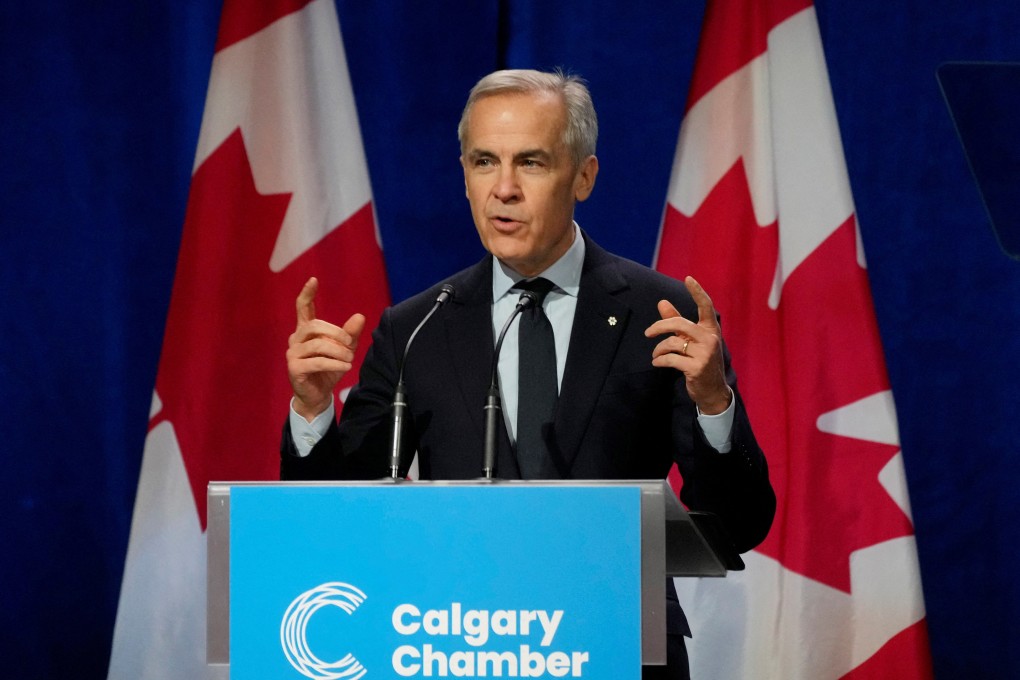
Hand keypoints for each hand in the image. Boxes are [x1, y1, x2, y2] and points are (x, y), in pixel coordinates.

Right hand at [286, 277, 365, 420]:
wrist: (318, 396)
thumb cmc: (328, 370)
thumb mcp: (343, 350)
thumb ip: (350, 334)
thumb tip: (360, 316)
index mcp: (305, 331)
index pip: (302, 308)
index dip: (307, 294)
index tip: (314, 280)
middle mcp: (296, 339)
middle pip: (315, 325)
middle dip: (337, 333)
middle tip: (350, 344)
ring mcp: (293, 354)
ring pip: (318, 344)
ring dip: (338, 351)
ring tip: (350, 359)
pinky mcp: (295, 368)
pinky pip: (318, 361)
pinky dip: (335, 363)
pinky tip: (346, 366)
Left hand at [644, 276, 731, 414]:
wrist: (712, 390)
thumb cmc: (700, 361)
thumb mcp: (691, 340)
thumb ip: (676, 321)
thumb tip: (662, 302)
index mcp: (710, 329)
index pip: (705, 306)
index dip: (697, 292)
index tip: (688, 278)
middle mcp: (710, 339)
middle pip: (679, 323)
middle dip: (659, 326)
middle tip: (647, 333)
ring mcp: (705, 354)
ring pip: (672, 343)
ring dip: (658, 349)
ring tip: (656, 355)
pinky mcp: (697, 368)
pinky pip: (670, 359)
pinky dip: (659, 361)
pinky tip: (657, 363)